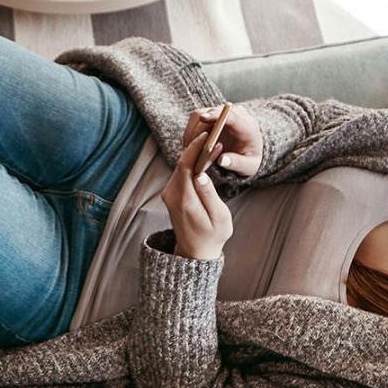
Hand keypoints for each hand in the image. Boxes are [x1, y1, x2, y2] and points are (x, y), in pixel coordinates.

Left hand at [159, 130, 232, 259]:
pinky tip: (204, 158)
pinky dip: (191, 163)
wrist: (195, 251)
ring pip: (180, 166)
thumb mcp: (219, 217)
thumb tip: (202, 175)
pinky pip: (180, 173)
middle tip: (214, 136)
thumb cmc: (212, 235)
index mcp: (184, 200)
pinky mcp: (170, 193)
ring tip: (211, 144)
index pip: (185, 166)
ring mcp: (168, 194)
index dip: (195, 148)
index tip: (208, 136)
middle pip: (181, 163)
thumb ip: (210, 196)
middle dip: (196, 147)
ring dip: (194, 154)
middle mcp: (171, 195)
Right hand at [180, 103, 263, 177]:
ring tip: (190, 151)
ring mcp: (220, 113)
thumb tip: (222, 160)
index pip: (230, 114)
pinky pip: (195, 120)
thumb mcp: (248, 166)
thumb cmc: (248, 160)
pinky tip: (191, 147)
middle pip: (210, 113)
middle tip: (190, 150)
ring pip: (199, 115)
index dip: (216, 115)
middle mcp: (233, 114)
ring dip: (192, 133)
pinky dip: (190, 133)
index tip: (203, 118)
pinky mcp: (210, 115)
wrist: (247, 153)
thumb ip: (237, 163)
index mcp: (246, 125)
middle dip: (198, 131)